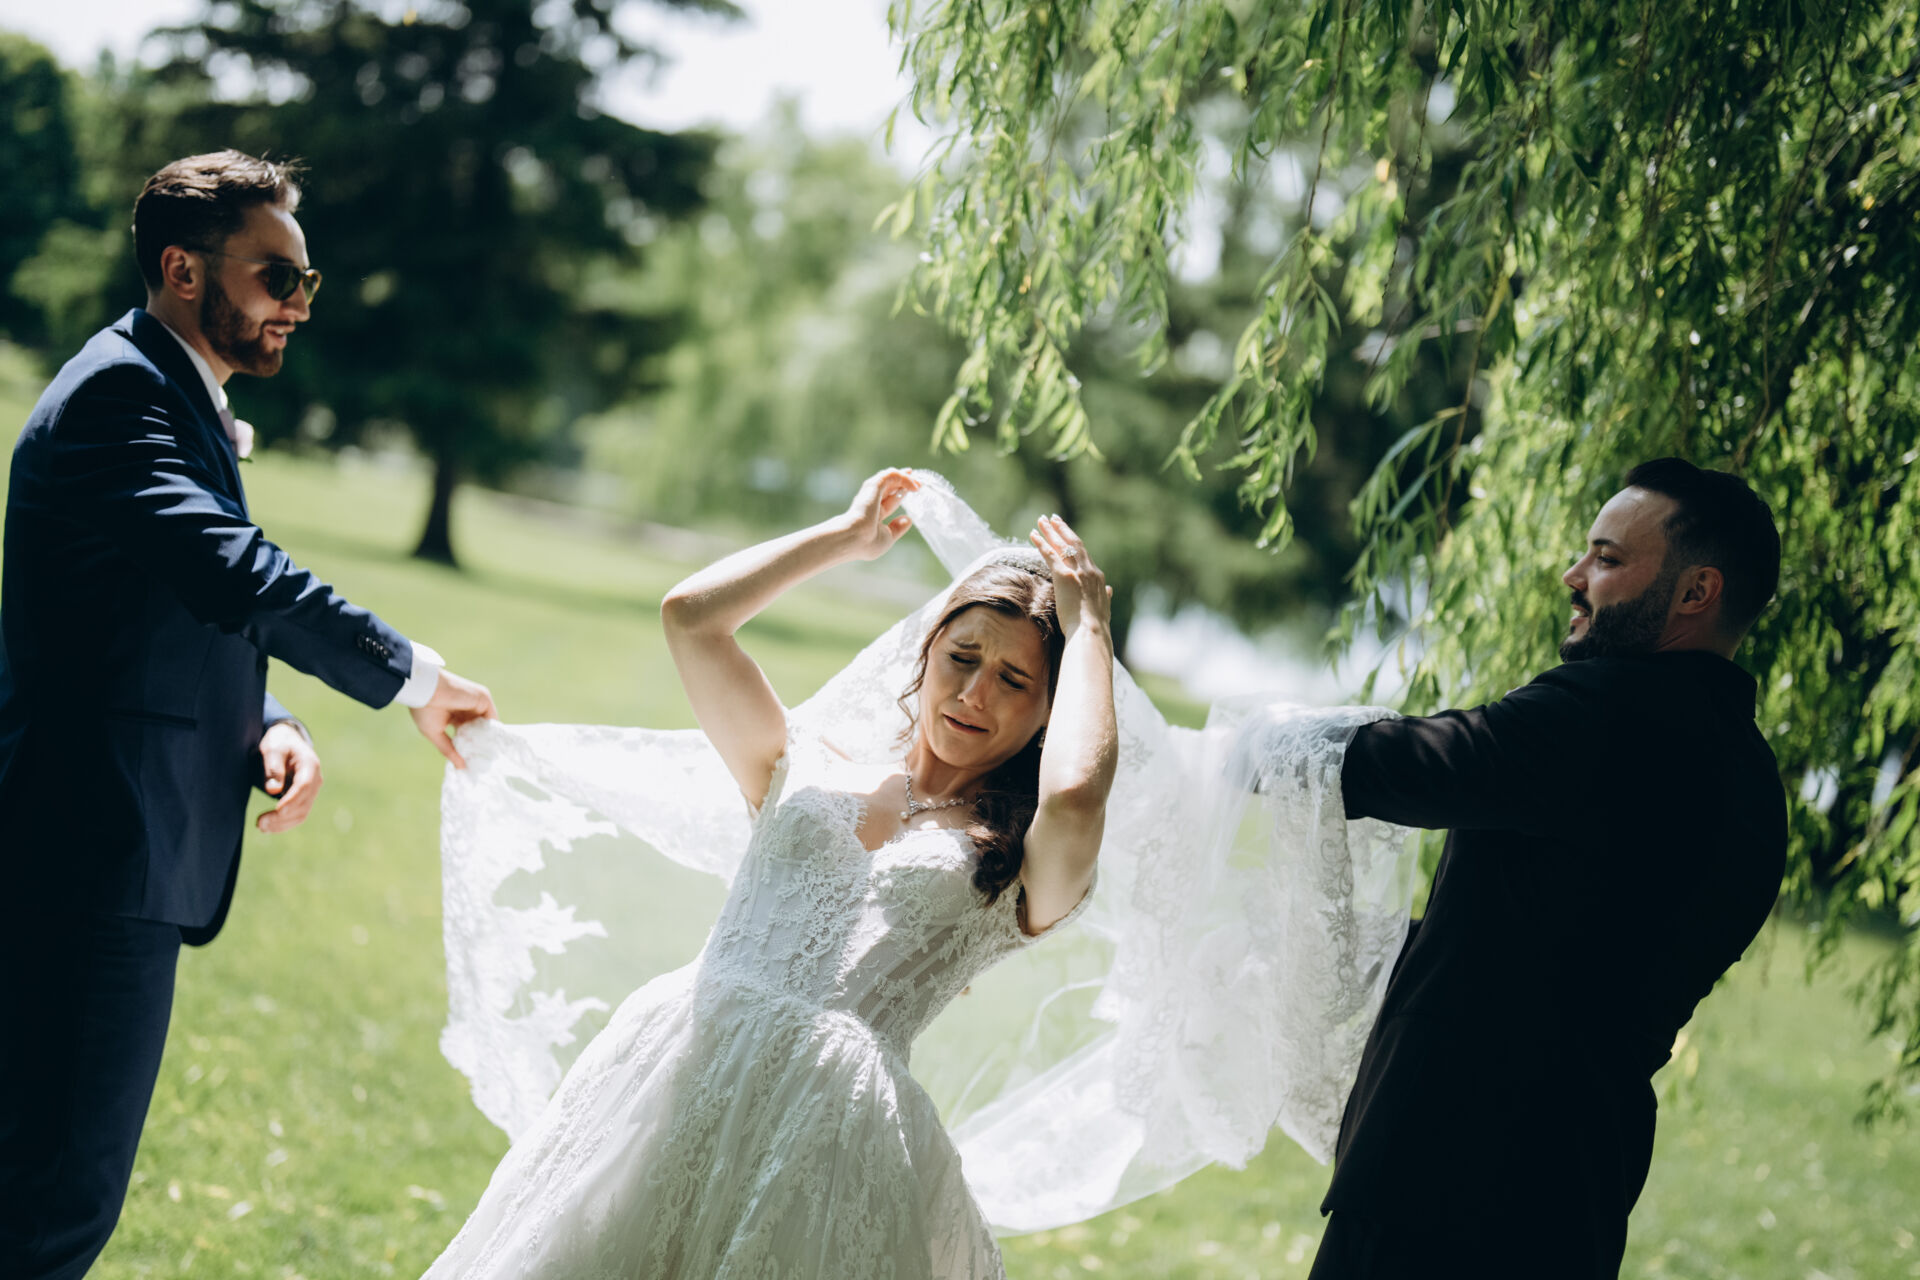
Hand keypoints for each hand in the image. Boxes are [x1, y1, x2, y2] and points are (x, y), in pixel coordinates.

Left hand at [257, 721, 322, 832]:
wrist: (287, 742)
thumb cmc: (279, 743)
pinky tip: (268, 827)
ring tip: (261, 827)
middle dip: (282, 817)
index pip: (304, 786)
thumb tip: (273, 790)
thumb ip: (273, 767)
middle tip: (259, 823)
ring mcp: (312, 791)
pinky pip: (298, 814)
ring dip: (283, 823)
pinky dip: (284, 823)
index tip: (277, 811)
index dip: (291, 800)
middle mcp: (316, 780)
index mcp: (310, 765)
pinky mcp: (304, 798)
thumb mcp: (273, 749)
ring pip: (302, 813)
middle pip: (303, 804)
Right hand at [409, 668, 497, 768]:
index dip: (470, 746)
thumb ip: (449, 750)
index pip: (466, 732)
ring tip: (489, 758)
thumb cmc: (424, 708)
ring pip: (486, 724)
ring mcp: (475, 703)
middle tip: (484, 764)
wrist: (425, 689)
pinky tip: (491, 745)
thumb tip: (461, 767)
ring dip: (488, 740)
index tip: (473, 762)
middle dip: (481, 745)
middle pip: (478, 729)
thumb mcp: (436, 733)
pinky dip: (493, 730)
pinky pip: (492, 717)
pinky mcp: (482, 698)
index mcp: (454, 715)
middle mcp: (466, 708)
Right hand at [841, 468, 918, 560]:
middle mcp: (870, 502)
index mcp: (872, 514)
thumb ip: (897, 528)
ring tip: (918, 482)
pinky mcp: (873, 486)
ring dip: (905, 477)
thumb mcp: (887, 537)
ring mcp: (871, 493)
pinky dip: (903, 477)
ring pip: (889, 477)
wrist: (853, 538)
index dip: (900, 494)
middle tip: (917, 482)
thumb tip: (908, 519)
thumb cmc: (866, 543)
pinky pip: (890, 475)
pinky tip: (913, 485)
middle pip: (889, 486)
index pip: (888, 500)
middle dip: (903, 481)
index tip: (913, 491)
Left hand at [1030, 514, 1110, 636]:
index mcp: (1097, 577)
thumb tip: (1109, 590)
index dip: (1073, 542)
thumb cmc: (1095, 625)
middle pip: (1074, 543)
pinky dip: (1041, 543)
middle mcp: (1089, 570)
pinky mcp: (1064, 576)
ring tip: (1041, 520)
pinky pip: (1050, 554)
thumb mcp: (1104, 608)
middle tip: (1053, 518)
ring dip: (1050, 531)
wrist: (1091, 631)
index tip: (1066, 533)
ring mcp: (1076, 571)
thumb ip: (1105, 596)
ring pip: (1062, 545)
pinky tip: (1033, 535)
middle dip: (1062, 529)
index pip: (1083, 554)